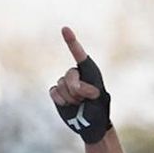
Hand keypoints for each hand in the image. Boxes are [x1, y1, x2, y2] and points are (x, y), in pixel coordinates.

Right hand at [48, 27, 111, 143]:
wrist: (91, 123)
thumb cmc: (99, 108)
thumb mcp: (97, 97)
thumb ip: (84, 88)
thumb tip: (70, 88)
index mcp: (88, 70)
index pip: (78, 53)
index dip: (71, 41)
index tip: (64, 29)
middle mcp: (76, 74)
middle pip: (70, 75)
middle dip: (79, 88)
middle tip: (88, 97)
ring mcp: (65, 83)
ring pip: (62, 85)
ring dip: (72, 97)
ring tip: (80, 103)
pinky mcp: (58, 93)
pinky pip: (54, 92)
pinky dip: (61, 99)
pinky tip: (69, 105)